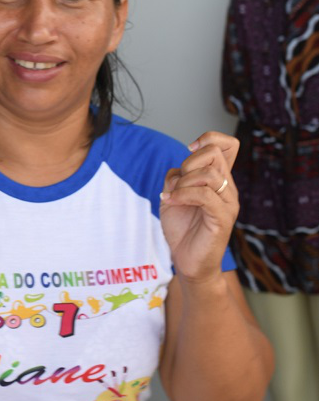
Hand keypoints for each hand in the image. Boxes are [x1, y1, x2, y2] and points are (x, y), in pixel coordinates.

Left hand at [159, 131, 238, 280]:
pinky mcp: (223, 218)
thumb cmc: (183, 229)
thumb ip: (178, 177)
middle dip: (188, 162)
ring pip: (209, 174)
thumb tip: (178, 169)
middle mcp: (228, 189)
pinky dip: (182, 195)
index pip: (229, 145)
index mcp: (219, 180)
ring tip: (173, 196)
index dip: (208, 139)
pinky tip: (170, 201)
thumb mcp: (174, 195)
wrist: (187, 261)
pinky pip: (205, 195)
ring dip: (183, 182)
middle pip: (214, 153)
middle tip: (177, 184)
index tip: (189, 151)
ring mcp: (228, 203)